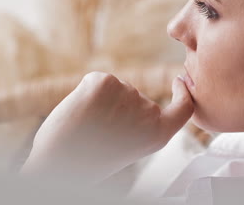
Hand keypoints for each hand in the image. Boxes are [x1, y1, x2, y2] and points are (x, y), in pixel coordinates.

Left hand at [22, 72, 193, 184]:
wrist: (60, 162)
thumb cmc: (89, 161)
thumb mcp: (126, 147)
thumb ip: (137, 124)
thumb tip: (127, 96)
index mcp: (157, 134)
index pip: (183, 109)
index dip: (182, 94)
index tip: (178, 82)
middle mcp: (148, 112)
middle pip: (136, 98)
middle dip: (116, 108)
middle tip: (97, 130)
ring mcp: (128, 92)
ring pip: (115, 89)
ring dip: (100, 102)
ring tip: (86, 125)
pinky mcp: (104, 81)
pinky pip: (97, 81)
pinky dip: (85, 93)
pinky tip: (80, 110)